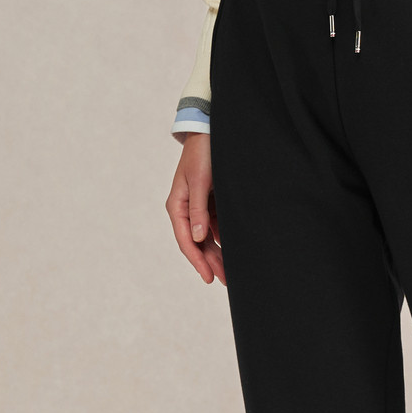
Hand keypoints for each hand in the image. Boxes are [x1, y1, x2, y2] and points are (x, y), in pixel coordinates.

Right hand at [166, 132, 224, 285]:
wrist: (211, 131)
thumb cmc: (203, 152)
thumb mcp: (200, 180)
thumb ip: (198, 209)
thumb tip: (198, 237)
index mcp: (177, 205)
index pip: (186, 240)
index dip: (197, 260)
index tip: (209, 277)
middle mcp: (186, 208)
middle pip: (198, 242)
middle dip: (210, 262)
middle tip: (225, 281)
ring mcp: (199, 206)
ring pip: (207, 237)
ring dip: (218, 254)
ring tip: (231, 272)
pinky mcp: (211, 202)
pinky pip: (216, 226)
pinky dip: (223, 239)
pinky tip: (234, 251)